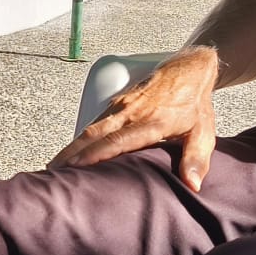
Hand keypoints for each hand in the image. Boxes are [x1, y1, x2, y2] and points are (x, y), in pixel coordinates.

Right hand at [49, 47, 219, 190]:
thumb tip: (192, 184)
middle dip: (71, 154)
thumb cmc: (195, 104)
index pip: (116, 141)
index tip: (75, 168)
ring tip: (55, 165)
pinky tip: (72, 151)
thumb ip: (197, 159)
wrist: (188, 69)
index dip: (94, 155)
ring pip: (91, 128)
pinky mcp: (118, 103)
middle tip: (52, 172)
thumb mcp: (203, 133)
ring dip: (71, 147)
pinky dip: (80, 138)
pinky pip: (96, 122)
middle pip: (93, 135)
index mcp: (150, 123)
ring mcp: (121, 106)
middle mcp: (130, 113)